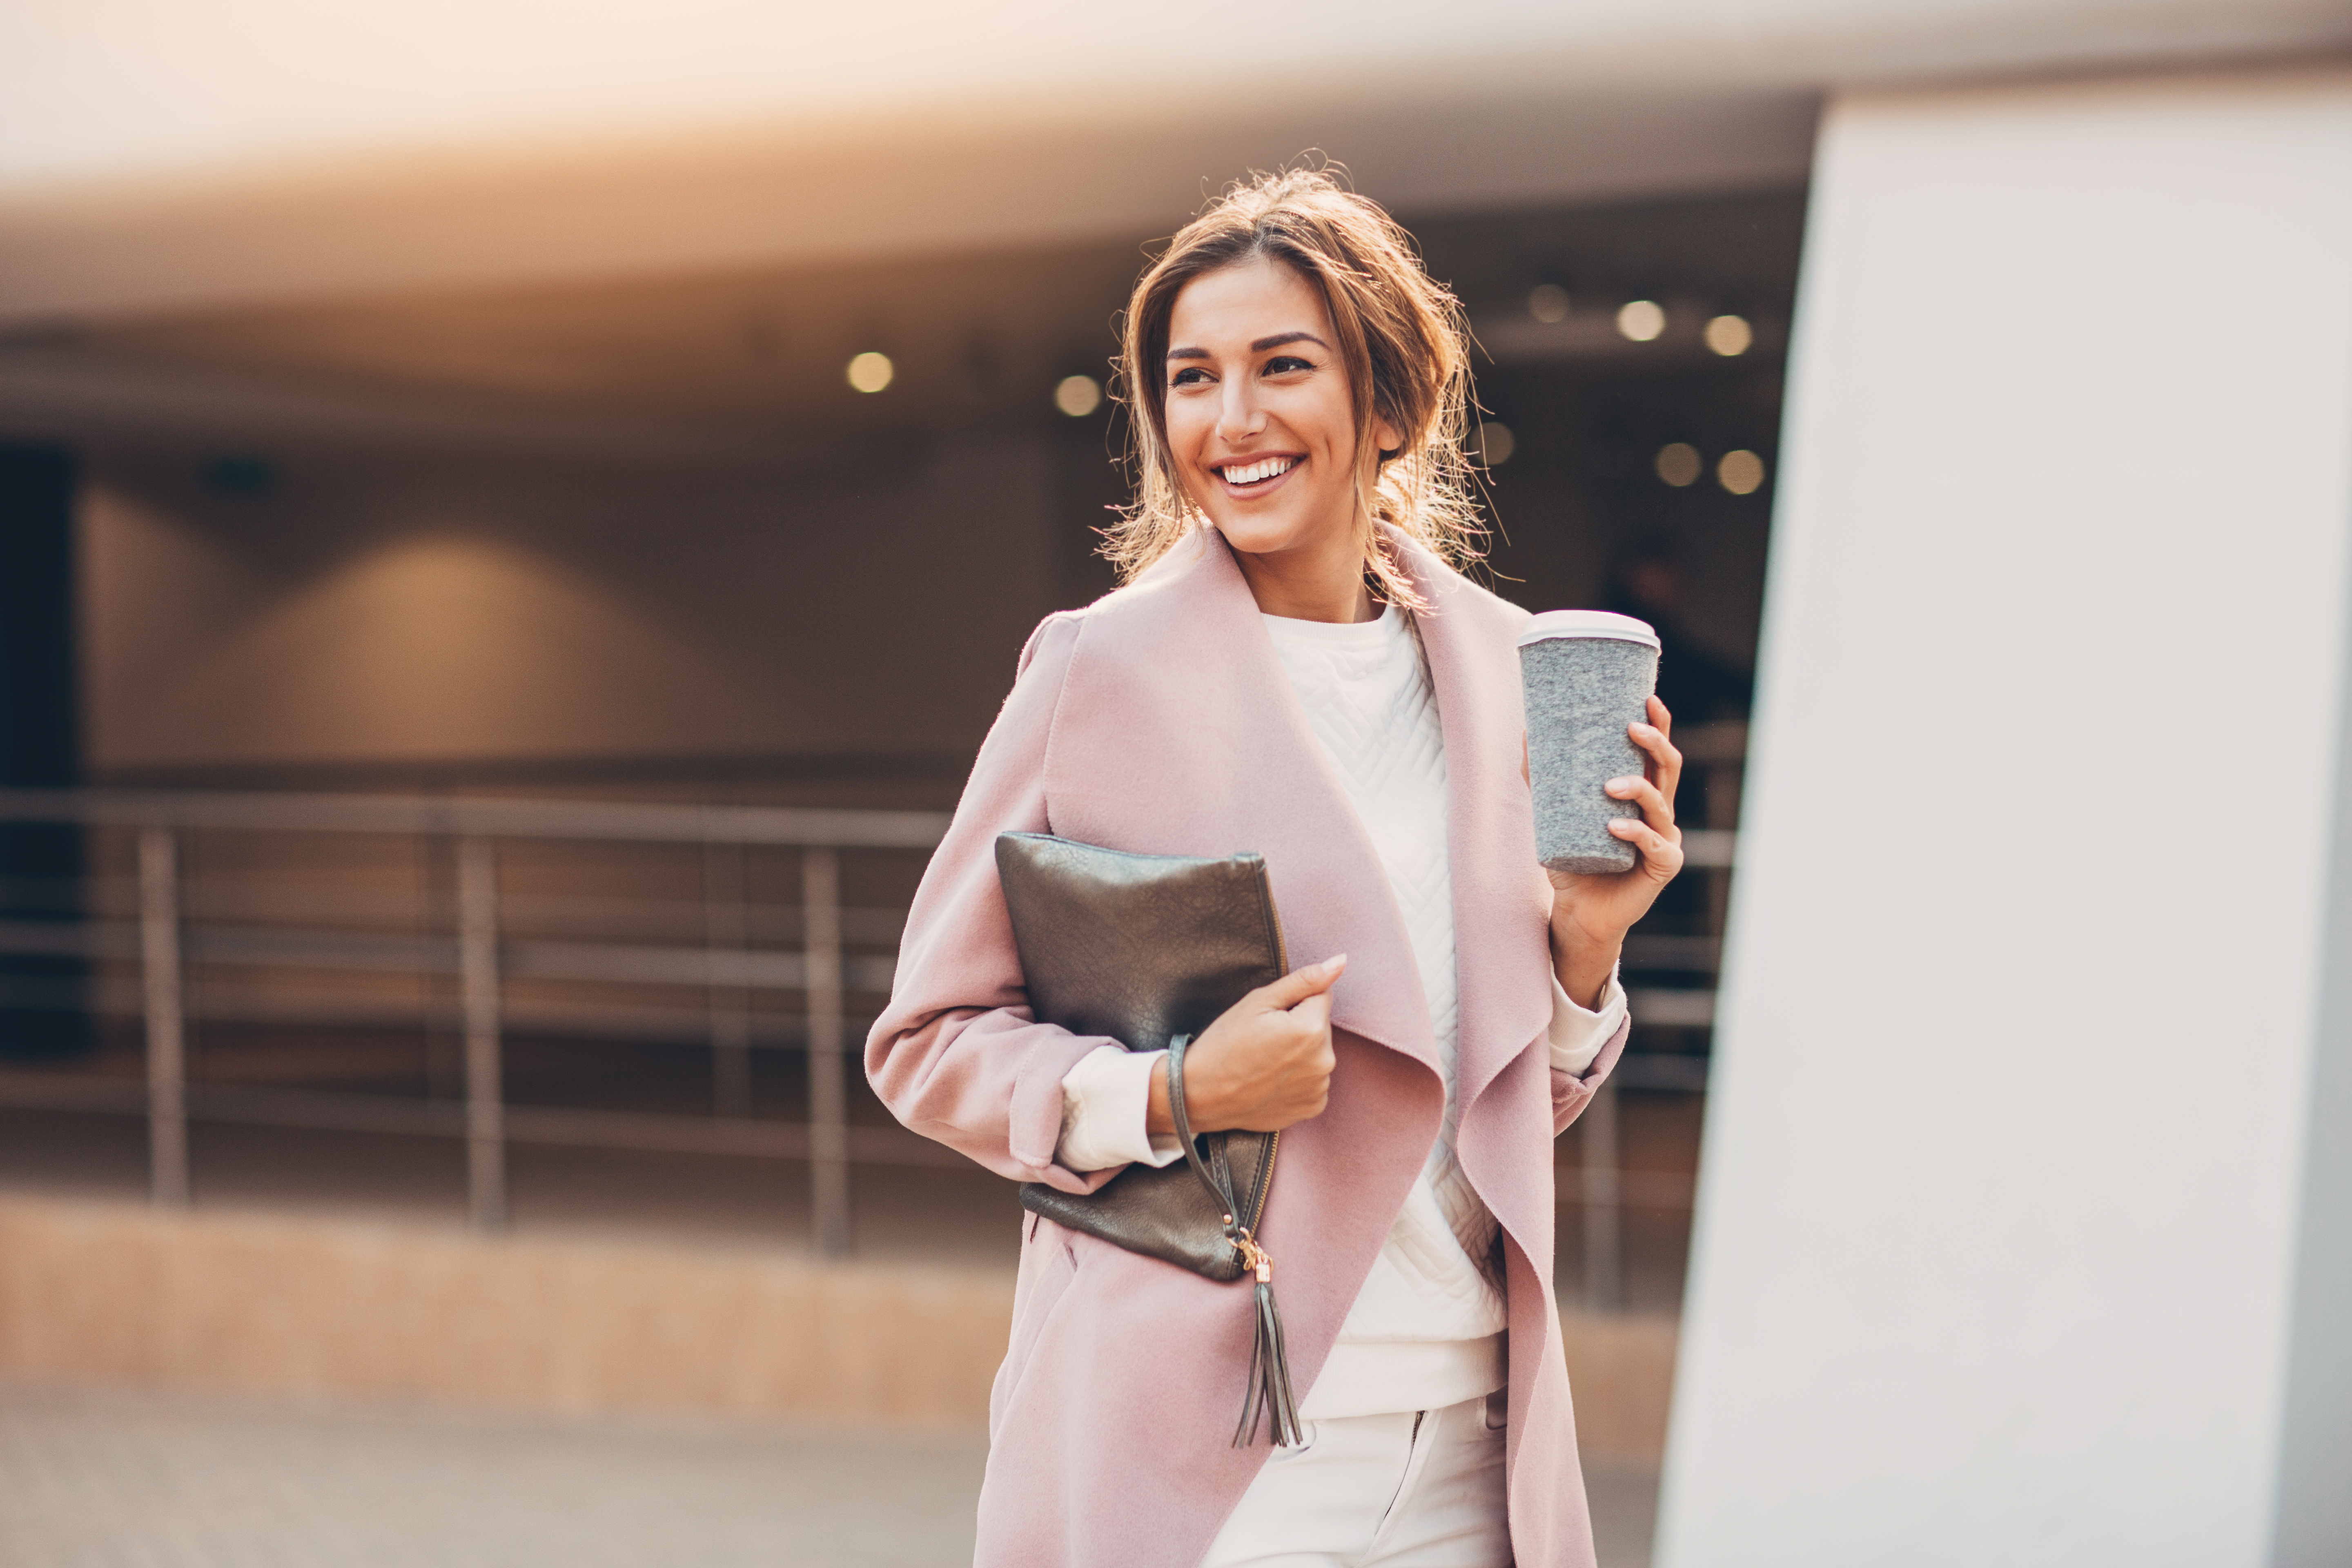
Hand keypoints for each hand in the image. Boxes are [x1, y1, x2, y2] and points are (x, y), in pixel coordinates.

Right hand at [1146, 955, 1344, 1134]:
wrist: (1199, 1094)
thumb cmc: (1224, 1043)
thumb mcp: (1259, 1001)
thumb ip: (1305, 980)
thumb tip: (1341, 962)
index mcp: (1311, 1029)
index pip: (1321, 996)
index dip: (1293, 1002)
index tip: (1269, 1018)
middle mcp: (1324, 1061)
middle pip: (1321, 1025)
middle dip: (1300, 1026)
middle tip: (1263, 1039)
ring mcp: (1320, 1087)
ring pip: (1318, 1053)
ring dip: (1301, 1053)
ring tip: (1265, 1061)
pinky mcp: (1314, 1106)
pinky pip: (1314, 1080)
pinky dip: (1298, 1078)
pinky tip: (1272, 1080)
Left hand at [1547, 696, 1685, 1002]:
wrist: (1577, 910)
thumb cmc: (1572, 858)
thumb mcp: (1555, 814)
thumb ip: (1544, 778)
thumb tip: (1527, 731)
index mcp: (1643, 794)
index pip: (1656, 753)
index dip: (1659, 725)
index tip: (1648, 697)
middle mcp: (1660, 812)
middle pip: (1668, 769)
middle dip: (1655, 744)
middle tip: (1632, 728)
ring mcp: (1665, 839)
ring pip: (1661, 804)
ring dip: (1638, 789)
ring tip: (1610, 785)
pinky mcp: (1662, 867)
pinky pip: (1653, 844)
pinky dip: (1634, 833)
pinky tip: (1614, 827)